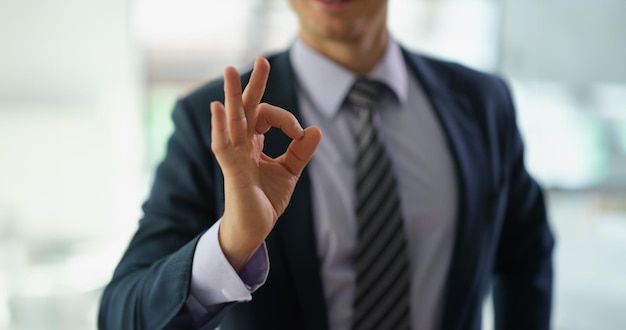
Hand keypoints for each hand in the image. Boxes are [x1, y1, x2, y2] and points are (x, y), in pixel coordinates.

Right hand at [211, 57, 321, 271]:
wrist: (254, 229)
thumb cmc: (266, 200)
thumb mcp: (290, 172)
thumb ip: (301, 151)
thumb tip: (316, 130)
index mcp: (253, 142)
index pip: (265, 115)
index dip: (285, 118)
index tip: (298, 134)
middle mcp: (241, 145)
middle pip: (244, 108)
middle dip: (252, 84)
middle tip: (261, 60)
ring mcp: (234, 157)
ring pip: (232, 121)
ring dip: (231, 95)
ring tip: (229, 71)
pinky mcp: (231, 172)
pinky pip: (223, 146)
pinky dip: (220, 127)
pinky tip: (218, 108)